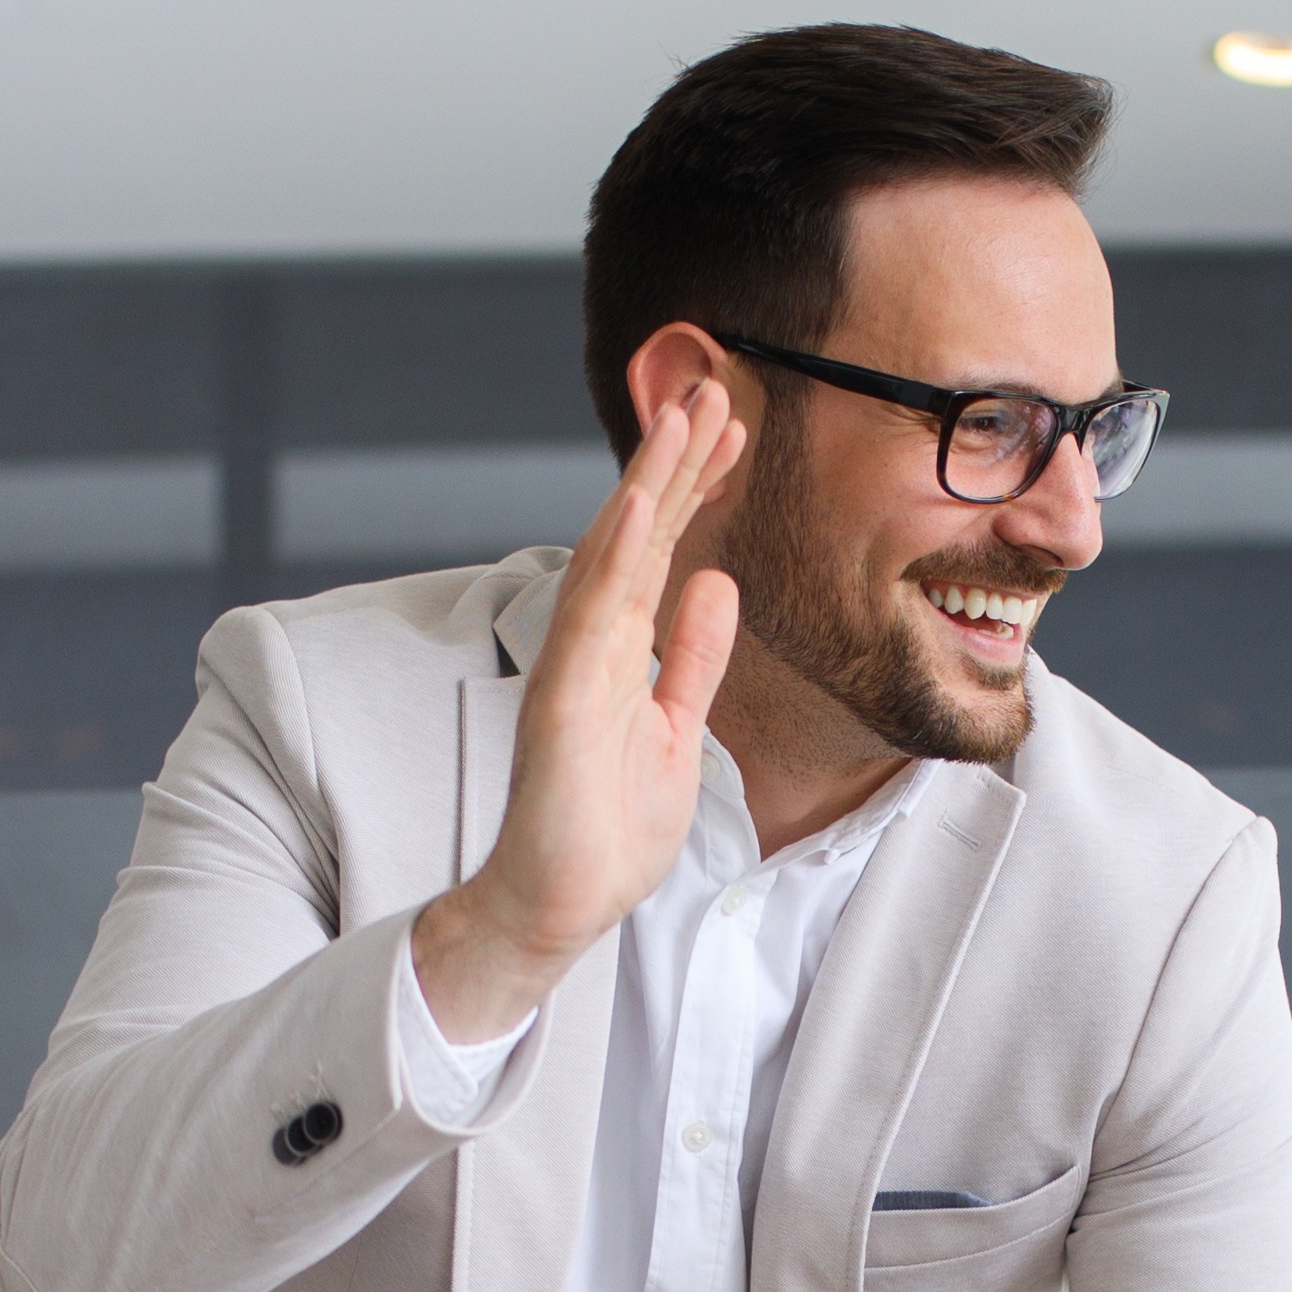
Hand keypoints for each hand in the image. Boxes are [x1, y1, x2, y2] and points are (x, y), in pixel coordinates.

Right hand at [413, 378, 747, 1039]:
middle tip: (711, 387)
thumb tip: (716, 584)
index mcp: (620, 651)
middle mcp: (592, 646)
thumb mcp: (676, 730)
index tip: (731, 430)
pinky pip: (588, 623)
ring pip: (611, 558)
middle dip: (673, 460)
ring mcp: (573, 669)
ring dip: (644, 486)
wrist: (561, 905)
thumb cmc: (608, 829)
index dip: (695, 487)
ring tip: (678, 418)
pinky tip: (634, 508)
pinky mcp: (560, 705)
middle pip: (636, 534)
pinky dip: (611, 562)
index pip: (662, 550)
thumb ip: (691, 658)